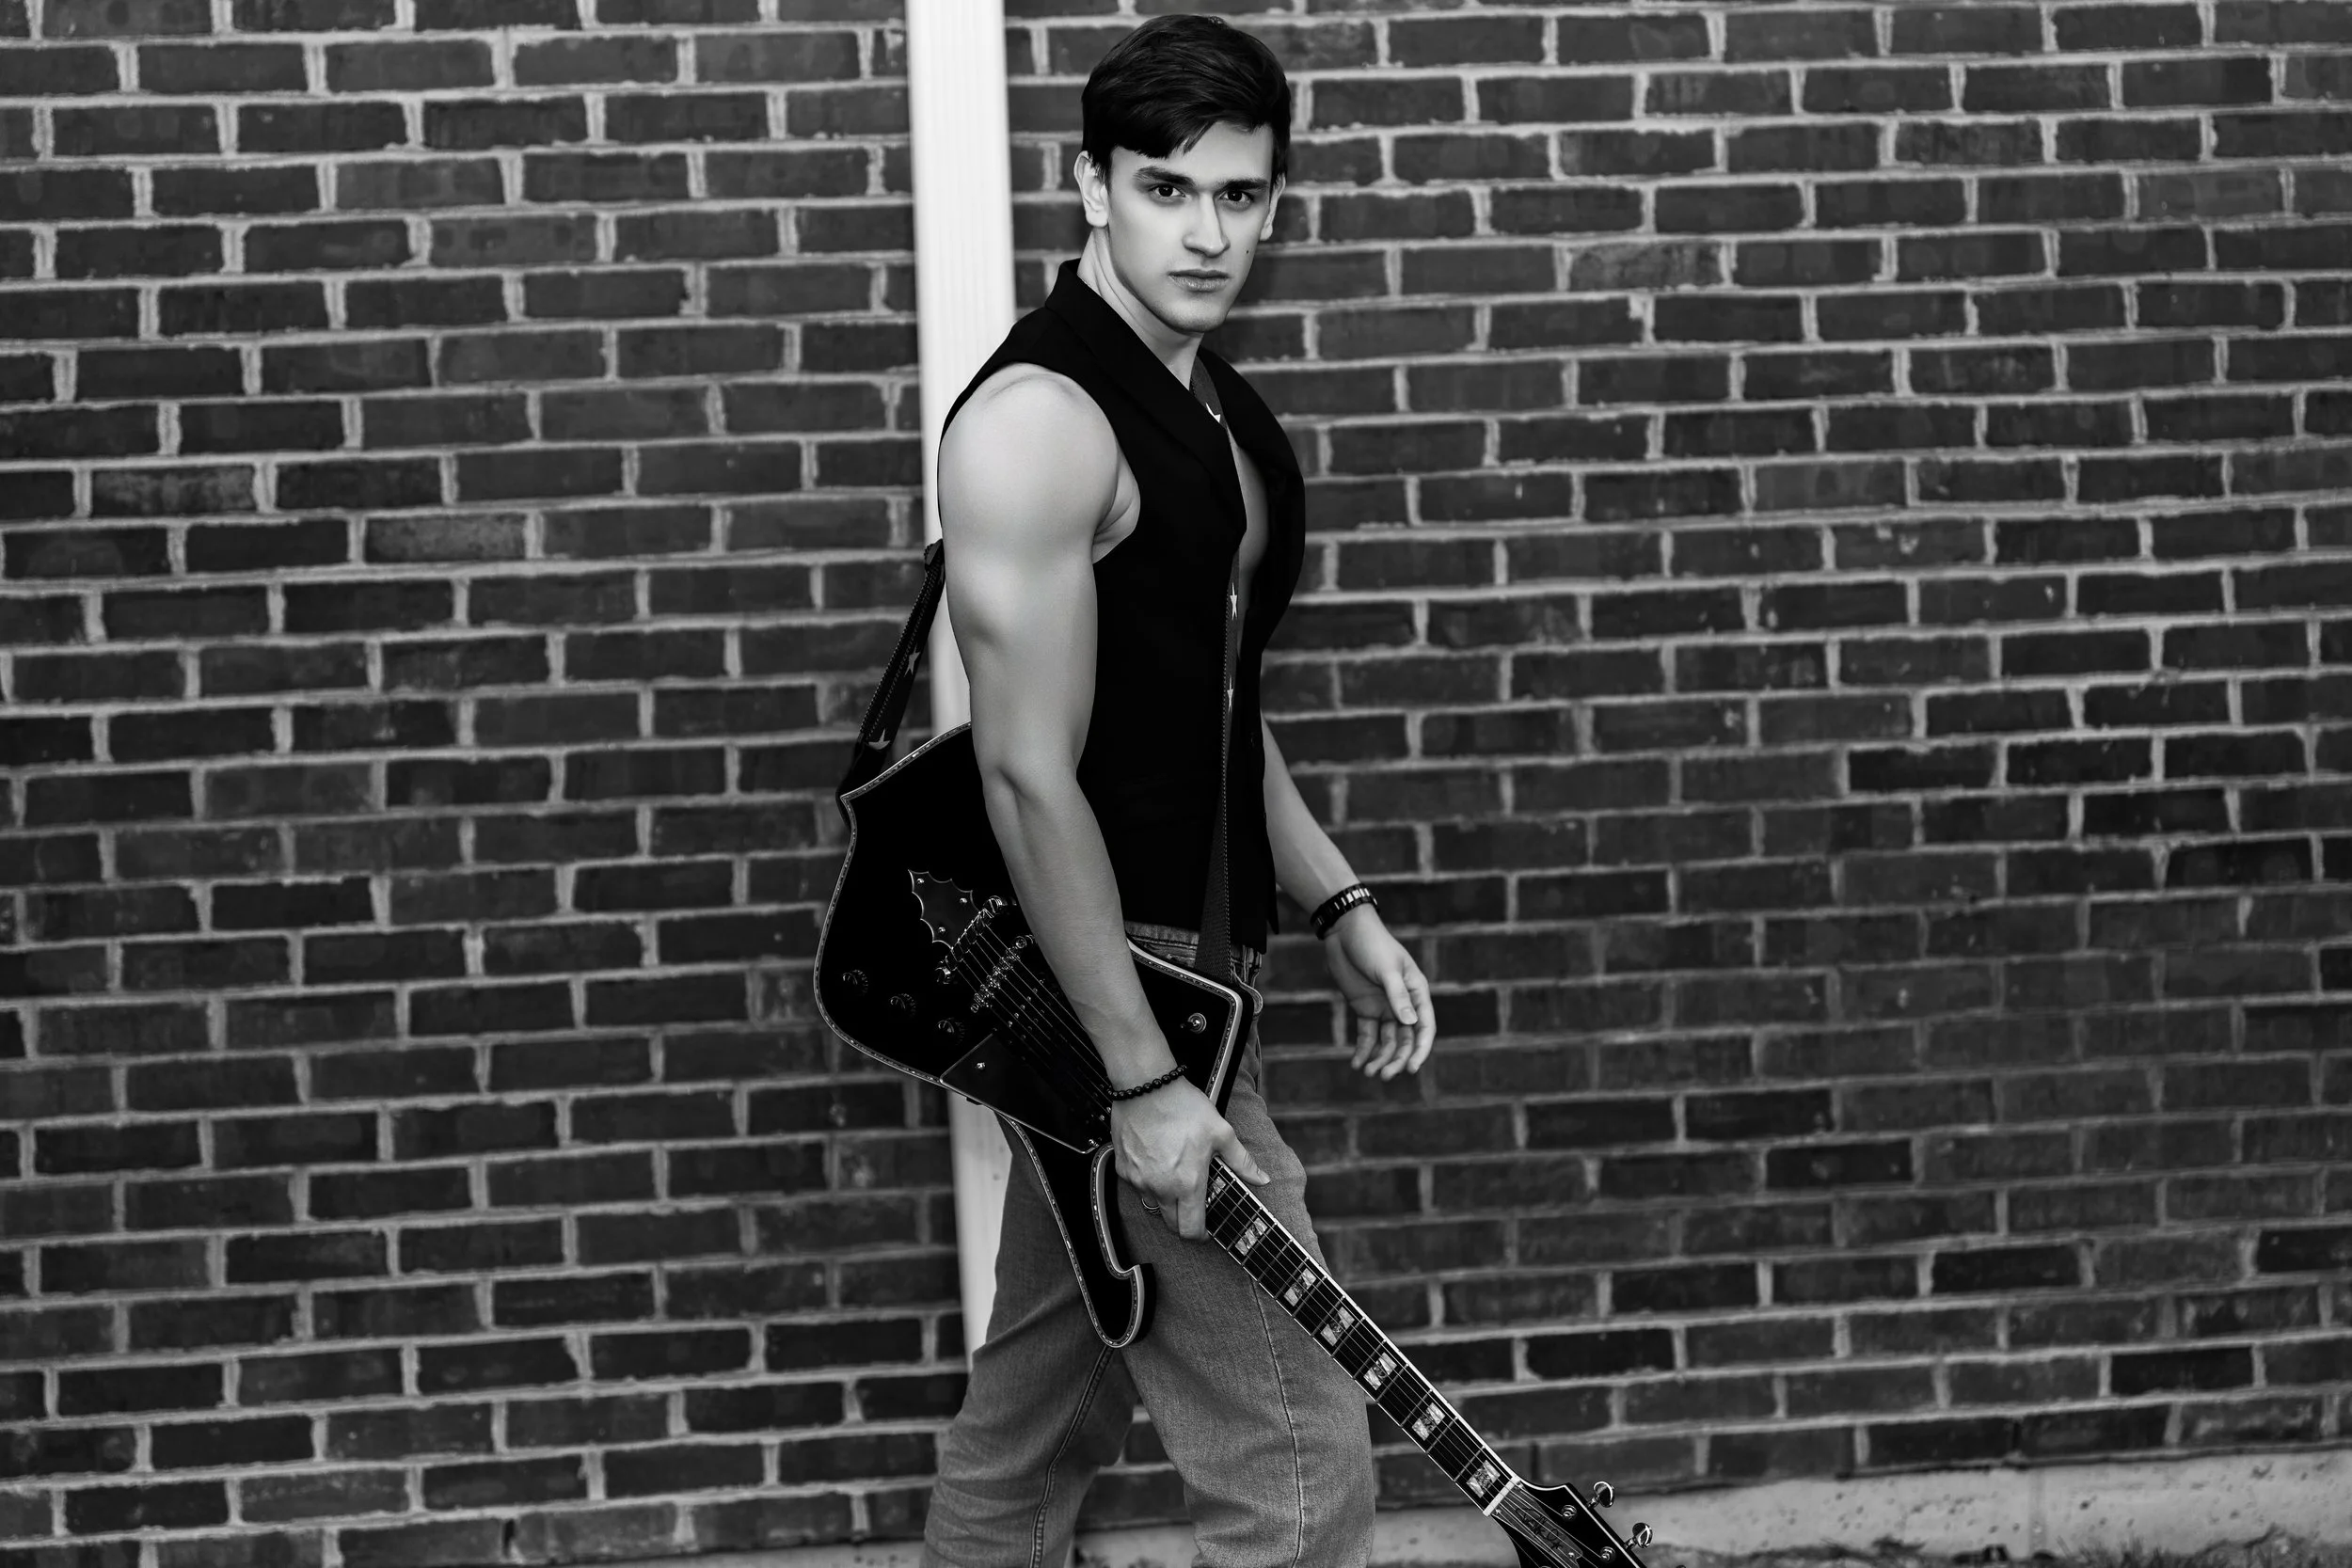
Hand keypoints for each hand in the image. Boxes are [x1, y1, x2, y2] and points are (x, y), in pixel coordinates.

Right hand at [1110, 1074, 1267, 1239]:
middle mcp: (1160, 1187)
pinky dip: (1147, 1179)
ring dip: (1165, 1197)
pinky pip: (1137, 1184)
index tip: (1205, 1229)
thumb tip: (1261, 1178)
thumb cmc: (1183, 1106)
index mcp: (1187, 1183)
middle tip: (1192, 1203)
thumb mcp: (1221, 1132)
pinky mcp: (1123, 1169)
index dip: (1201, 1235)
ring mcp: (1139, 1179)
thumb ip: (1241, 1161)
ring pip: (1153, 1203)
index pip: (1191, 1230)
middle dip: (1183, 1220)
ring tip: (1175, 1172)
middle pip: (1171, 1224)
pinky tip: (1156, 1159)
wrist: (1146, 1086)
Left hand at [1325, 907, 1435, 1078]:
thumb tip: (1410, 1024)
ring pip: (1387, 1041)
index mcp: (1417, 992)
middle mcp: (1403, 1004)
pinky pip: (1368, 1035)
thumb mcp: (1386, 969)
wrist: (1345, 932)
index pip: (1424, 1026)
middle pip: (1405, 1039)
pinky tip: (1357, 1064)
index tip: (1411, 1068)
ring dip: (1380, 1058)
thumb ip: (1397, 996)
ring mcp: (1384, 1007)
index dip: (1420, 1049)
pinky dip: (1364, 1050)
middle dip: (1397, 1059)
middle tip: (1384, 1076)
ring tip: (1369, 1072)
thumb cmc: (1372, 944)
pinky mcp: (1365, 1009)